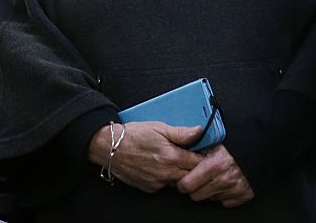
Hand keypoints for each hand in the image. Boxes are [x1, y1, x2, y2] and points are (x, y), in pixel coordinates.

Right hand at [88, 121, 202, 192]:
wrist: (110, 148)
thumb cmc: (134, 135)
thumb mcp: (159, 127)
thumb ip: (182, 132)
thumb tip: (200, 131)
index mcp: (171, 157)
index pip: (198, 162)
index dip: (204, 157)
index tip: (206, 152)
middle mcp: (166, 173)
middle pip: (190, 174)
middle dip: (194, 166)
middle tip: (192, 155)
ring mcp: (157, 182)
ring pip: (178, 181)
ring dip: (181, 172)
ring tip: (176, 159)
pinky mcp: (149, 188)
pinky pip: (165, 185)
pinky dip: (168, 177)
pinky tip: (162, 166)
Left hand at [176, 144, 254, 205]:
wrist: (259, 148)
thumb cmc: (236, 144)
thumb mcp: (215, 143)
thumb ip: (199, 150)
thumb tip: (182, 155)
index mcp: (213, 165)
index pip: (186, 185)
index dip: (184, 182)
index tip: (185, 179)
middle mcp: (223, 180)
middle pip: (196, 196)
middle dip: (196, 188)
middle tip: (201, 179)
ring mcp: (233, 189)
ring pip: (210, 199)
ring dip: (211, 191)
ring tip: (217, 178)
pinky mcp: (242, 196)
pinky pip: (225, 203)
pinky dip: (224, 195)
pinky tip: (227, 184)